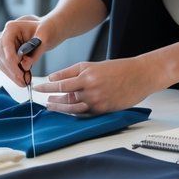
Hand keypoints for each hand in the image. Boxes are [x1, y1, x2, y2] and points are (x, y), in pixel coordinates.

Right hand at [0, 15, 54, 87]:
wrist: (48, 30)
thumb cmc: (47, 30)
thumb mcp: (45, 38)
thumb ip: (35, 52)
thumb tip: (24, 66)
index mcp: (12, 28)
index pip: (6, 46)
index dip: (11, 61)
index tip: (21, 74)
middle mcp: (5, 35)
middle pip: (0, 55)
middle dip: (10, 70)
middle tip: (22, 82)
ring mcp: (4, 44)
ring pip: (0, 62)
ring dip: (11, 74)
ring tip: (24, 82)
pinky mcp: (7, 53)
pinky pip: (6, 65)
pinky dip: (13, 73)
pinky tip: (24, 78)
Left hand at [34, 57, 162, 114]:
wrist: (140, 76)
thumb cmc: (118, 68)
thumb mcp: (93, 64)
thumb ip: (72, 71)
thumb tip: (55, 77)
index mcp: (87, 76)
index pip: (60, 83)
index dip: (47, 86)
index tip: (38, 87)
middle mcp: (90, 90)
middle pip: (64, 98)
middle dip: (52, 99)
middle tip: (44, 100)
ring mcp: (97, 101)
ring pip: (72, 108)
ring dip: (60, 108)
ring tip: (52, 106)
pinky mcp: (103, 110)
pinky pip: (84, 113)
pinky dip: (74, 112)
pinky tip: (68, 110)